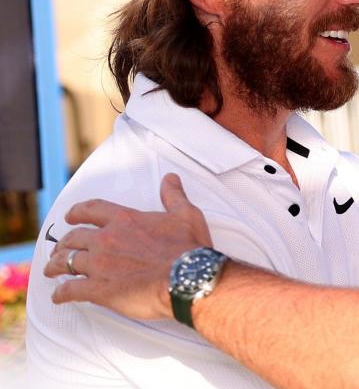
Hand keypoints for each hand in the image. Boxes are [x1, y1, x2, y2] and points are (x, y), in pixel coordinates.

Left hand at [43, 174, 212, 319]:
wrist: (189, 279)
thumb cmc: (189, 248)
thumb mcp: (186, 215)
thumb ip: (173, 196)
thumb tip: (170, 179)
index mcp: (125, 220)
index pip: (91, 210)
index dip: (77, 212)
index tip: (70, 216)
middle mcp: (106, 239)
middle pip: (73, 237)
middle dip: (64, 242)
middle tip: (60, 248)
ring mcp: (100, 265)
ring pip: (66, 262)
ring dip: (55, 265)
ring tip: (51, 269)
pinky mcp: (100, 290)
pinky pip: (71, 290)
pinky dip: (62, 293)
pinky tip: (58, 296)